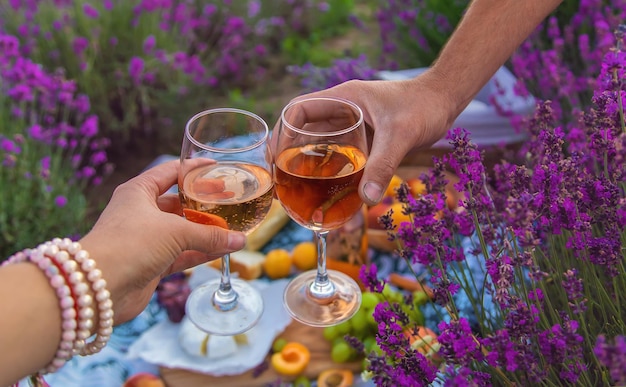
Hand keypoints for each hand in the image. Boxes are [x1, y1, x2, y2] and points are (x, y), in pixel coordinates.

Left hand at [79, 160, 245, 324]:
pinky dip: (201, 253)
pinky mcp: (151, 263)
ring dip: (206, 231)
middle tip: (229, 200)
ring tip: (231, 228)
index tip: (216, 166)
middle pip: (179, 203)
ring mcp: (146, 238)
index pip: (171, 172)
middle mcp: (141, 212)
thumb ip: (210, 235)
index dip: (194, 169)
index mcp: (139, 191)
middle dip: (204, 203)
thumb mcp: (174, 232)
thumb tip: (239, 240)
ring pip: (182, 231)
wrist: (98, 287)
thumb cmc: (130, 244)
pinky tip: (223, 251)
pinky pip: (182, 254)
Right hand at [283, 71, 457, 204]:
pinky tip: (341, 205)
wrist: (446, 103)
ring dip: (315, 176)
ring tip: (307, 203)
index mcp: (342, 99)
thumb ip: (382, 165)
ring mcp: (352, 129)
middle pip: (305, 136)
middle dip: (292, 161)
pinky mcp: (364, 144)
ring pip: (323, 153)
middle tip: (284, 188)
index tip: (277, 159)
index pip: (298, 111)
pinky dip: (339, 182)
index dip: (282, 133)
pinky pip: (343, 163)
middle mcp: (342, 113)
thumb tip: (366, 200)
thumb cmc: (424, 106)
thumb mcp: (401, 135)